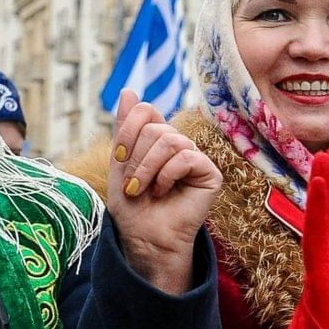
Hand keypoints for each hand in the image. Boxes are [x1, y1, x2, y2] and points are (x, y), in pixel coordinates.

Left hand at [103, 90, 221, 295]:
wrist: (143, 239)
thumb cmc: (131, 207)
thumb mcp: (120, 163)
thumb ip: (125, 128)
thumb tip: (128, 89)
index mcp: (156, 139)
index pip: (146, 111)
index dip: (128, 129)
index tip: (119, 156)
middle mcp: (178, 145)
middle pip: (155, 128)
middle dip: (136, 158)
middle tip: (132, 185)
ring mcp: (195, 158)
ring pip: (170, 140)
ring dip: (147, 168)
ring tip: (143, 190)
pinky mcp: (210, 174)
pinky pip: (187, 157)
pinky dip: (167, 175)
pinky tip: (163, 192)